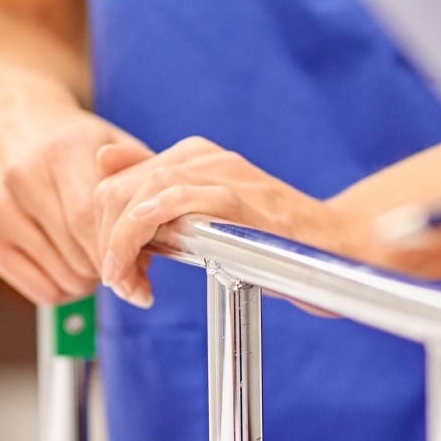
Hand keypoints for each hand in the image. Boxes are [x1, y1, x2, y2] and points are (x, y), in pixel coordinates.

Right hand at [0, 104, 151, 304]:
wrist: (5, 123)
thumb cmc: (64, 139)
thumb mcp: (109, 141)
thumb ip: (142, 177)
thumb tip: (168, 225)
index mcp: (60, 153)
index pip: (92, 221)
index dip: (121, 250)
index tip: (142, 262)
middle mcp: (23, 180)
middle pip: (81, 253)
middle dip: (112, 266)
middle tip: (123, 260)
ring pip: (65, 277)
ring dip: (91, 278)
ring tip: (94, 255)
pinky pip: (41, 290)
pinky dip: (65, 288)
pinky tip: (71, 264)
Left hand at [92, 137, 352, 307]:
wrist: (334, 246)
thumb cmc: (273, 239)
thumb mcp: (207, 215)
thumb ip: (158, 192)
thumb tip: (106, 162)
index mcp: (192, 157)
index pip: (117, 184)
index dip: (106, 232)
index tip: (122, 273)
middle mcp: (201, 157)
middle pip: (118, 189)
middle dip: (107, 243)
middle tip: (122, 284)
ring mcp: (219, 173)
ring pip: (139, 196)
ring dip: (120, 246)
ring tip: (129, 284)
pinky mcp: (234, 195)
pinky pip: (171, 201)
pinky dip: (144, 234)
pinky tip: (143, 266)